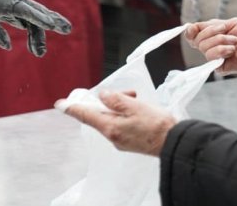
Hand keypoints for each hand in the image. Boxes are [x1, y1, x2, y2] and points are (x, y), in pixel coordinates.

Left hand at [0, 0, 71, 54]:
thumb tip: (8, 46)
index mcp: (7, 3)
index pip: (25, 10)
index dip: (38, 17)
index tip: (50, 24)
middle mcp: (17, 3)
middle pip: (38, 12)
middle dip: (53, 20)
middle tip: (66, 29)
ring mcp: (20, 8)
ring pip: (37, 19)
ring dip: (41, 36)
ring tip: (41, 53)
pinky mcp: (20, 13)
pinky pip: (32, 23)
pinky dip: (36, 35)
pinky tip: (37, 49)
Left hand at [58, 90, 175, 156]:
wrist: (176, 144)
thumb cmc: (157, 126)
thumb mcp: (134, 106)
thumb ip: (115, 99)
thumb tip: (102, 95)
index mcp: (110, 127)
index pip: (85, 115)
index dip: (72, 108)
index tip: (60, 104)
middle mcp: (112, 136)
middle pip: (100, 114)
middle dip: (109, 100)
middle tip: (127, 93)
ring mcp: (120, 141)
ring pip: (112, 118)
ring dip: (120, 106)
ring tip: (136, 98)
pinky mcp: (129, 142)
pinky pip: (120, 124)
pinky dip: (125, 114)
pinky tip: (138, 109)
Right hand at [185, 18, 236, 74]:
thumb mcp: (229, 23)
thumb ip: (209, 25)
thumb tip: (190, 26)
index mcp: (214, 37)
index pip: (194, 36)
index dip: (191, 31)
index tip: (194, 27)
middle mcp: (213, 48)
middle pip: (197, 40)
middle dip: (211, 32)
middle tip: (227, 31)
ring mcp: (217, 58)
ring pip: (203, 47)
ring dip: (219, 40)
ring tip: (234, 41)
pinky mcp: (221, 67)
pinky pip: (211, 57)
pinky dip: (221, 50)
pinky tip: (232, 50)